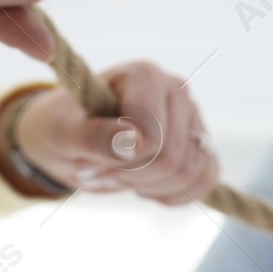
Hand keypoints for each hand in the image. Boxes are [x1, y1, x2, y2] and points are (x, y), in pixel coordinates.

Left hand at [10, 62, 219, 204]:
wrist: (73, 135)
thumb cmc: (66, 128)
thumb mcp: (65, 134)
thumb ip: (94, 136)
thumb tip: (133, 141)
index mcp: (144, 76)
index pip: (152, 139)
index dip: (121, 163)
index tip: (89, 160)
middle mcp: (176, 89)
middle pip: (173, 160)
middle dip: (133, 178)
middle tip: (102, 172)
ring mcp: (193, 114)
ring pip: (193, 173)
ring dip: (151, 188)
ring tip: (123, 175)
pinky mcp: (202, 140)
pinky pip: (207, 178)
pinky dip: (176, 194)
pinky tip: (147, 186)